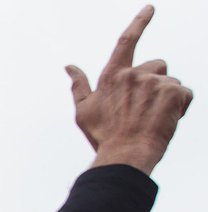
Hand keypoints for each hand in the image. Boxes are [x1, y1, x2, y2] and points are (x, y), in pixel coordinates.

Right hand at [66, 5, 192, 174]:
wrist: (125, 155)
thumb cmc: (103, 136)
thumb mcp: (84, 111)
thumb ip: (78, 85)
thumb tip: (68, 66)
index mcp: (113, 76)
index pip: (127, 42)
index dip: (140, 22)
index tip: (150, 8)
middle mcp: (134, 74)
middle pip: (157, 66)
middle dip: (156, 82)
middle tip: (146, 108)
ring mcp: (155, 82)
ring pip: (171, 82)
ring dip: (168, 96)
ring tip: (154, 118)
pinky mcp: (174, 93)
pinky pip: (185, 94)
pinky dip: (181, 106)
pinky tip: (167, 120)